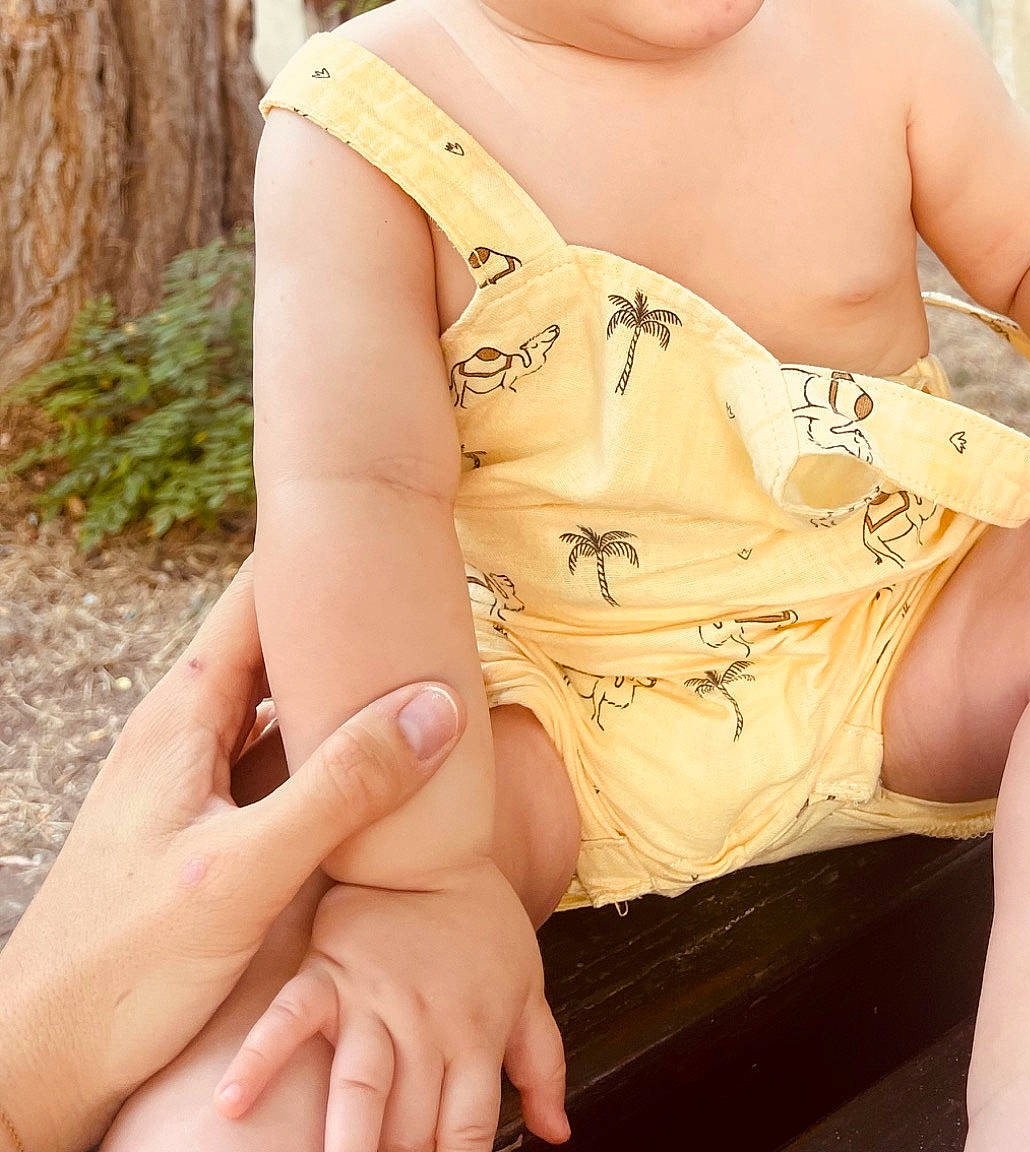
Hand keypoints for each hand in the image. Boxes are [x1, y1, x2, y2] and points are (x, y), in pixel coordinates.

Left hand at [0, 555, 465, 1151]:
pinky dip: (330, 749)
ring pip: (281, 705)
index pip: (256, 594)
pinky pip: (280, 762)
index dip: (317, 553)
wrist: (46, 1058)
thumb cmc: (125, 965)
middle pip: (277, 643)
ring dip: (341, 688)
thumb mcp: (245, 871)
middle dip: (345, 617)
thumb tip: (435, 707)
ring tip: (419, 666)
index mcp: (184, 712)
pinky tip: (378, 770)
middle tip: (427, 589)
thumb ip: (340, 788)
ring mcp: (195, 780)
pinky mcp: (208, 830)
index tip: (384, 519)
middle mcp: (186, 731)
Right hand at [213, 859, 569, 1150]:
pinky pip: (288, 1018)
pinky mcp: (326, 972)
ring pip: (359, 1086)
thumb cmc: (482, 925)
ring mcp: (372, 1000)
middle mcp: (425, 1027)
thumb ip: (542, 1065)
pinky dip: (259, 1058)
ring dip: (345, 1140)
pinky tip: (233, 1103)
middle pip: (410, 1127)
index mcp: (476, 1036)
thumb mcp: (528, 989)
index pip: (468, 1132)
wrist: (434, 842)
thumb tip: (557, 1133)